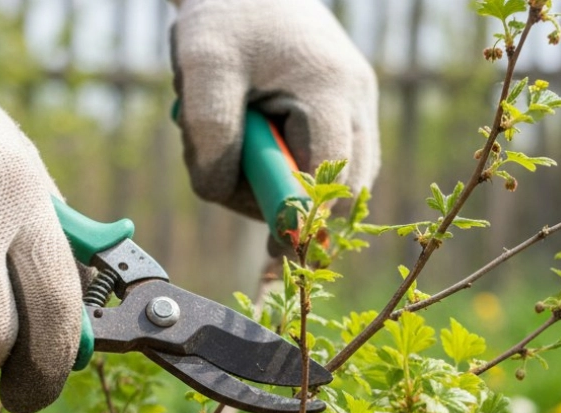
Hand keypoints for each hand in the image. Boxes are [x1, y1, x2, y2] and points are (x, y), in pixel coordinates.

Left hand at [171, 0, 379, 218]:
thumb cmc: (224, 21)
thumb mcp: (202, 69)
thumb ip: (209, 135)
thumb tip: (222, 192)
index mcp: (330, 88)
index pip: (333, 176)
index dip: (301, 213)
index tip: (269, 242)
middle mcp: (358, 100)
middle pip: (348, 188)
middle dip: (295, 204)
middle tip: (243, 191)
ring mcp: (359, 106)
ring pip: (341, 180)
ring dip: (289, 185)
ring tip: (242, 148)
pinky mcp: (346, 112)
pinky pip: (329, 163)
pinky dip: (293, 170)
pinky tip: (256, 149)